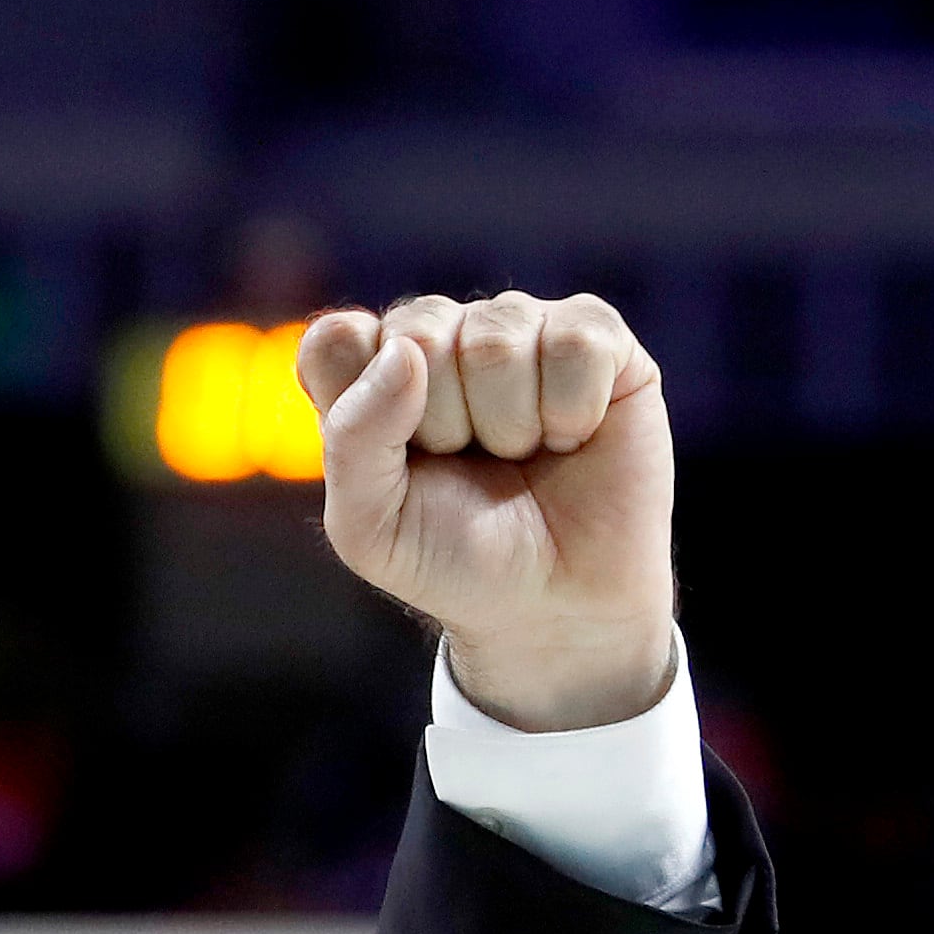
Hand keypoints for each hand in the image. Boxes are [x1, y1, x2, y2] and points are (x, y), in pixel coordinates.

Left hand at [292, 292, 676, 733]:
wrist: (555, 605)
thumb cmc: (453, 559)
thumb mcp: (369, 527)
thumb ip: (352, 439)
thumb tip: (406, 350)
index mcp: (370, 372)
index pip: (339, 340)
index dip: (364, 405)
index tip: (397, 465)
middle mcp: (442, 334)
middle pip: (419, 335)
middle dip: (444, 423)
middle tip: (471, 468)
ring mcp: (518, 327)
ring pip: (497, 338)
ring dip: (510, 424)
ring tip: (522, 455)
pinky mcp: (595, 334)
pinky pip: (577, 341)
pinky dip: (573, 411)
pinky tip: (571, 438)